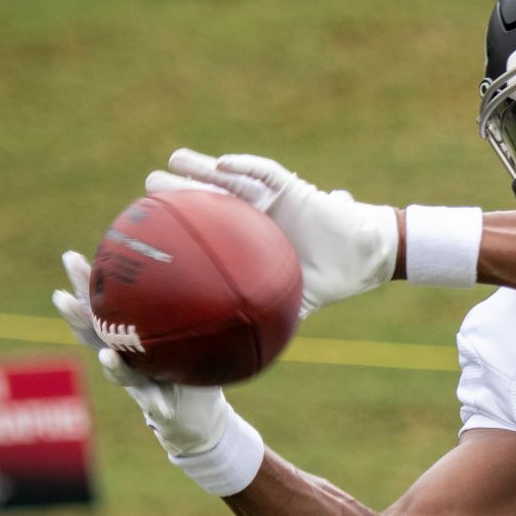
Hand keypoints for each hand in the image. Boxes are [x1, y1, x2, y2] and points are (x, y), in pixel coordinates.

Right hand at [52, 251, 228, 455]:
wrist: (194, 413)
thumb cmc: (187, 364)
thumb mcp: (187, 328)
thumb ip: (183, 302)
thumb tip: (194, 251)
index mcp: (128, 336)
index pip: (101, 307)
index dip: (84, 284)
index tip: (70, 257)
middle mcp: (125, 356)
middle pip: (95, 335)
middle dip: (77, 318)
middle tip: (62, 298)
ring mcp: (138, 381)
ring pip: (120, 372)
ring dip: (113, 365)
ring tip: (107, 355)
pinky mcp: (157, 402)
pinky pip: (157, 402)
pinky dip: (158, 404)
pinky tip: (162, 408)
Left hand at [147, 149, 399, 316]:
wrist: (364, 260)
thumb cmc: (330, 279)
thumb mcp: (290, 301)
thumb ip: (263, 317)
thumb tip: (235, 355)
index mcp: (251, 240)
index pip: (210, 227)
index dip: (183, 223)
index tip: (152, 224)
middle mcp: (257, 215)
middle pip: (213, 197)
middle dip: (182, 188)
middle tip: (151, 185)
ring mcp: (274, 199)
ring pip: (233, 178)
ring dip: (205, 168)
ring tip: (176, 159)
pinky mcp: (294, 188)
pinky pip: (268, 173)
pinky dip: (247, 166)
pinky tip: (224, 163)